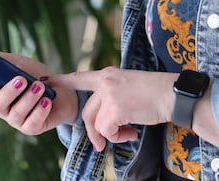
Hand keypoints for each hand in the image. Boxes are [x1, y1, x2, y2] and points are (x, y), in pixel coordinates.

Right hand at [0, 46, 77, 134]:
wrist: (65, 91)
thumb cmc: (38, 76)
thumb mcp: (19, 64)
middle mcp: (4, 107)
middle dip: (9, 92)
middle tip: (22, 79)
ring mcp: (16, 119)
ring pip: (16, 113)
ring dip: (29, 98)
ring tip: (41, 86)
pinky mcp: (31, 128)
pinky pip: (31, 123)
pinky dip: (40, 110)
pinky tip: (47, 101)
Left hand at [56, 67, 178, 150]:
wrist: (172, 94)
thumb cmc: (155, 93)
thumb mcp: (128, 86)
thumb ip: (112, 95)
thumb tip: (103, 119)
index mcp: (107, 74)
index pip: (79, 77)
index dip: (62, 81)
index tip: (46, 82)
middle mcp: (105, 81)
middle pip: (86, 112)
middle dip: (93, 132)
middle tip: (101, 144)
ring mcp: (109, 94)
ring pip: (96, 123)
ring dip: (109, 135)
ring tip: (126, 134)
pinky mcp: (115, 108)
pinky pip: (107, 130)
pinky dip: (118, 137)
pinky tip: (132, 133)